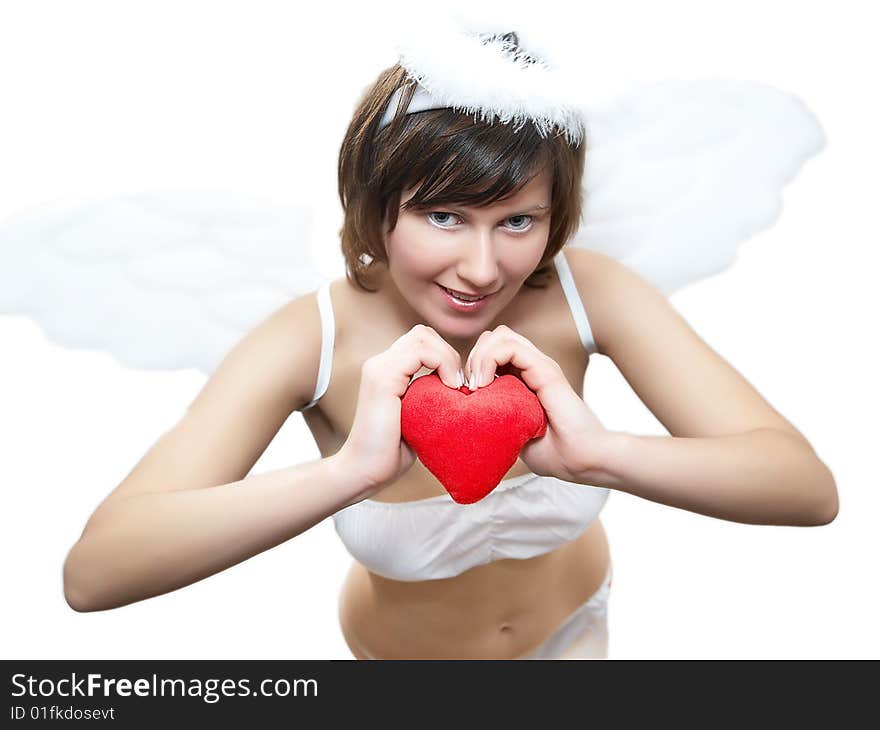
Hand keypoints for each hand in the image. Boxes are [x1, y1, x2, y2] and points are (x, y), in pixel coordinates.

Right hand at [338, 324, 462, 497]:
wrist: (365, 471)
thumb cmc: (392, 452)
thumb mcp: (418, 417)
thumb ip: (430, 397)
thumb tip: (459, 389)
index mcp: (387, 370)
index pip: (422, 342)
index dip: (445, 356)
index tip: (459, 386)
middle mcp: (379, 363)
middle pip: (423, 334)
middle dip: (448, 353)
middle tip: (460, 384)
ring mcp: (378, 368)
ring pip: (422, 337)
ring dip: (447, 357)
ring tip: (456, 386)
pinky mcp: (381, 379)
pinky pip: (419, 352)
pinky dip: (442, 363)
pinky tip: (450, 387)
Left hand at [464, 325, 609, 481]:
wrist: (583, 461)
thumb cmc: (554, 454)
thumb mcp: (513, 434)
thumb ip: (496, 419)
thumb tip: (468, 419)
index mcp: (524, 379)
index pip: (491, 350)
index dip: (472, 365)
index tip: (464, 395)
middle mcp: (532, 367)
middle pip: (493, 337)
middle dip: (473, 357)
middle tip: (469, 389)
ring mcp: (540, 366)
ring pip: (500, 335)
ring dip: (479, 356)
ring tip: (476, 386)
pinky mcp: (546, 370)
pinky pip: (510, 346)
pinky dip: (488, 359)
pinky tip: (484, 385)